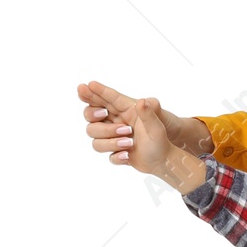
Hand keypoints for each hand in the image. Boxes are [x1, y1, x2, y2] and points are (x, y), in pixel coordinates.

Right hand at [78, 80, 206, 160]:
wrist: (162, 161)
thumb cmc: (161, 140)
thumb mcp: (158, 126)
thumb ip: (150, 113)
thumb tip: (143, 102)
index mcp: (126, 110)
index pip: (108, 98)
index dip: (96, 91)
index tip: (83, 86)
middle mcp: (116, 121)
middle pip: (91, 115)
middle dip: (94, 114)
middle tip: (104, 114)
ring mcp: (113, 136)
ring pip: (95, 136)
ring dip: (109, 138)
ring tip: (129, 141)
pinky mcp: (114, 151)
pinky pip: (107, 154)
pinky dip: (116, 155)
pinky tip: (128, 155)